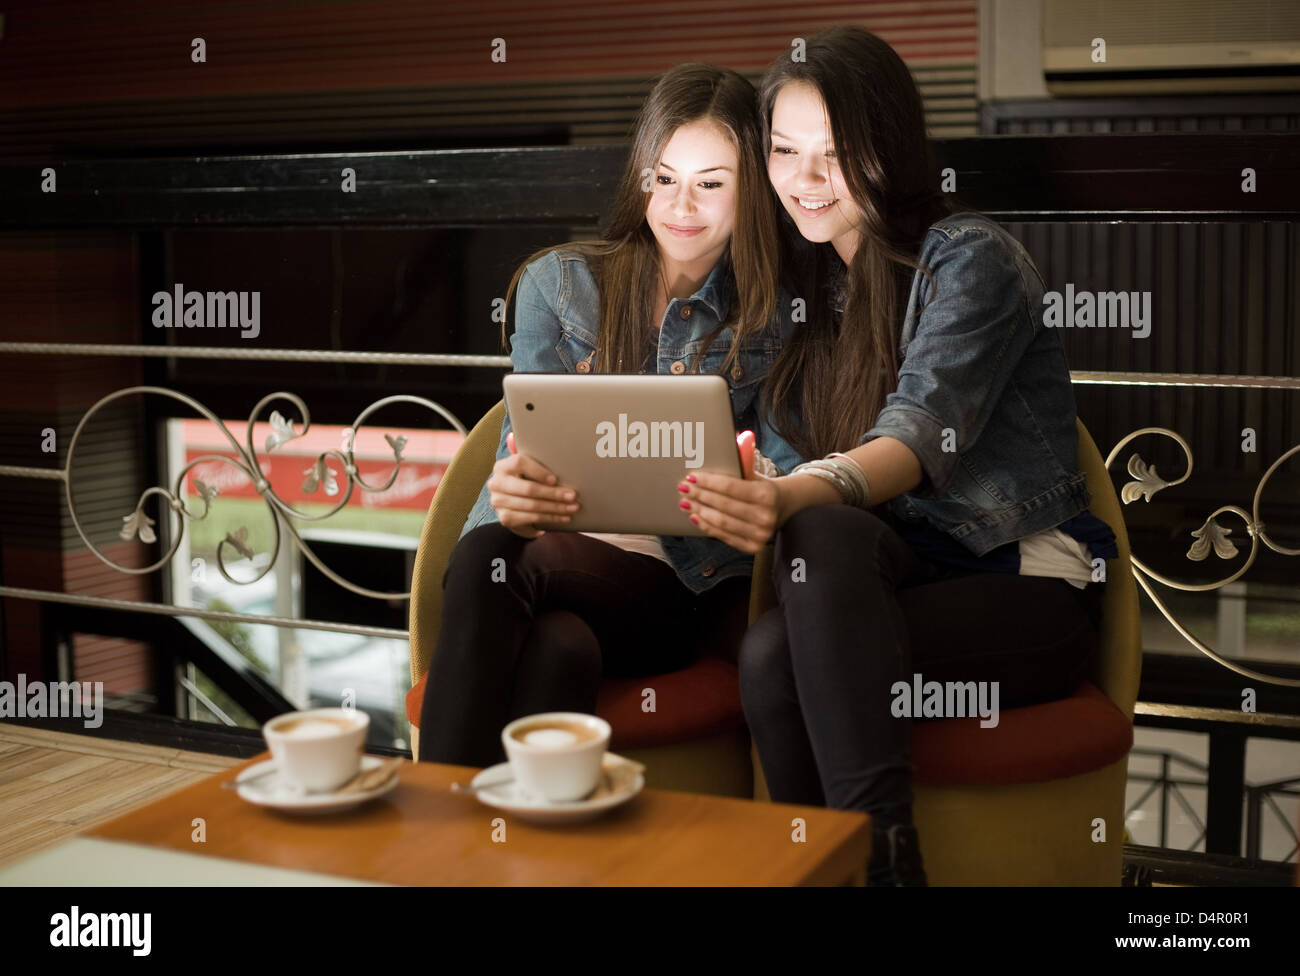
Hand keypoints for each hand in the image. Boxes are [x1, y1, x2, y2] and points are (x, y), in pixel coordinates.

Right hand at [488, 431, 579, 537]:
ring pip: (532, 506)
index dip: (538, 471)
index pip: (519, 463)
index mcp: (503, 466)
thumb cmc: (527, 480)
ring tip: (572, 508)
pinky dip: (550, 518)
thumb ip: (541, 464)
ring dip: (556, 508)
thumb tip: (565, 462)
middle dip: (554, 493)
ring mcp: (498, 502)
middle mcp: (496, 483)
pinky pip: (531, 519)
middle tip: (572, 496)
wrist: (513, 504)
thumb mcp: (530, 470)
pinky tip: (563, 518)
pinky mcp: (505, 518)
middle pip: (528, 488)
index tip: (555, 479)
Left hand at [675, 431, 786, 553]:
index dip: (708, 482)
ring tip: (685, 502)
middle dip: (700, 495)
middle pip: (723, 505)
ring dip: (699, 511)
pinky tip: (696, 516)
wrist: (785, 506)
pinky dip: (707, 526)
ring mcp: (760, 535)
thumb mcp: (755, 472)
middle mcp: (765, 517)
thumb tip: (742, 436)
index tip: (691, 477)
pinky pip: (724, 536)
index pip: (730, 487)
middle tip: (683, 488)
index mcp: (766, 495)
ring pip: (721, 522)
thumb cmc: (763, 486)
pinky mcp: (753, 546)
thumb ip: (746, 457)